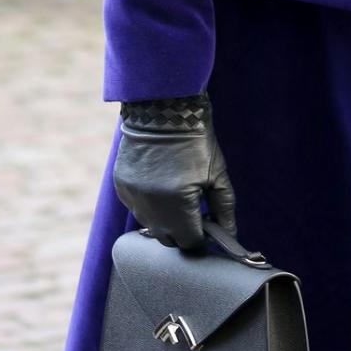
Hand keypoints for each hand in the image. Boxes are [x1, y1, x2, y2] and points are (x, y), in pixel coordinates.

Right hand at [112, 92, 236, 247]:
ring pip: (150, 225)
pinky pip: (136, 208)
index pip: (190, 241)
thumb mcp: (217, 172)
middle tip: (193, 207)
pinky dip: (148, 203)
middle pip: (168, 238)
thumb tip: (229, 233)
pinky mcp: (121, 187)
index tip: (206, 219)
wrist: (164, 109)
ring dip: (164, 218)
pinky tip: (158, 181)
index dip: (201, 234)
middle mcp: (151, 207)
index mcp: (178, 205)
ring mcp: (133, 198)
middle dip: (183, 229)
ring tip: (175, 190)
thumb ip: (225, 207)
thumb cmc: (196, 139)